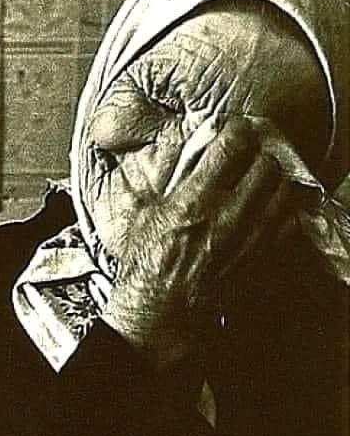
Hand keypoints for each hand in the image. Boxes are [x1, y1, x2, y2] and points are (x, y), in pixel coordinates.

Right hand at [90, 118, 295, 367]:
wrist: (161, 308)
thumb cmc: (147, 262)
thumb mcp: (147, 212)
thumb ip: (172, 182)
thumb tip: (188, 156)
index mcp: (194, 199)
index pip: (232, 147)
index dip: (238, 129)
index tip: (235, 127)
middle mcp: (228, 216)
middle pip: (266, 165)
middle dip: (259, 153)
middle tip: (251, 153)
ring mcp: (249, 238)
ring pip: (284, 192)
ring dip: (276, 179)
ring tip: (264, 177)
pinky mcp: (261, 257)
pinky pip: (289, 223)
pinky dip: (284, 209)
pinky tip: (269, 207)